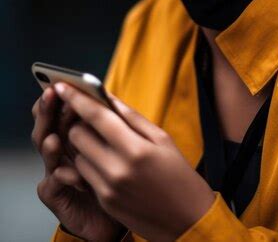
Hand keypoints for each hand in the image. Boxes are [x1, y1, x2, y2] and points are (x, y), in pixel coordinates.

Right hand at [31, 87, 127, 241]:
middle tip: (52, 97)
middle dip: (48, 112)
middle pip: (48, 125)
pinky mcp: (57, 196)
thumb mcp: (121, 146)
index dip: (63, 98)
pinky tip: (73, 173)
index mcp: (76, 134)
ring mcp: (57, 172)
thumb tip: (107, 95)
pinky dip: (62, 176)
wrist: (119, 215)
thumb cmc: (121, 177)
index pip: (62, 110)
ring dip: (51, 143)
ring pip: (47, 152)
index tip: (63, 83)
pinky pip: (52, 184)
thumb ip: (111, 123)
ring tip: (55, 136)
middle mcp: (62, 150)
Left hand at [54, 82, 215, 241]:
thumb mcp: (162, 138)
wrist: (186, 220)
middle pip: (78, 135)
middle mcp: (117, 169)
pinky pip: (84, 174)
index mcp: (136, 149)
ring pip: (77, 155)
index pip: (96, 117)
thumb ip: (132, 117)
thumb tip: (108, 97)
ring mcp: (108, 188)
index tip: (63, 85)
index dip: (76, 99)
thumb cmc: (178, 174)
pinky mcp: (104, 201)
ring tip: (102, 140)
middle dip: (79, 122)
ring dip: (84, 143)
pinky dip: (90, 162)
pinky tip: (105, 159)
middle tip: (90, 116)